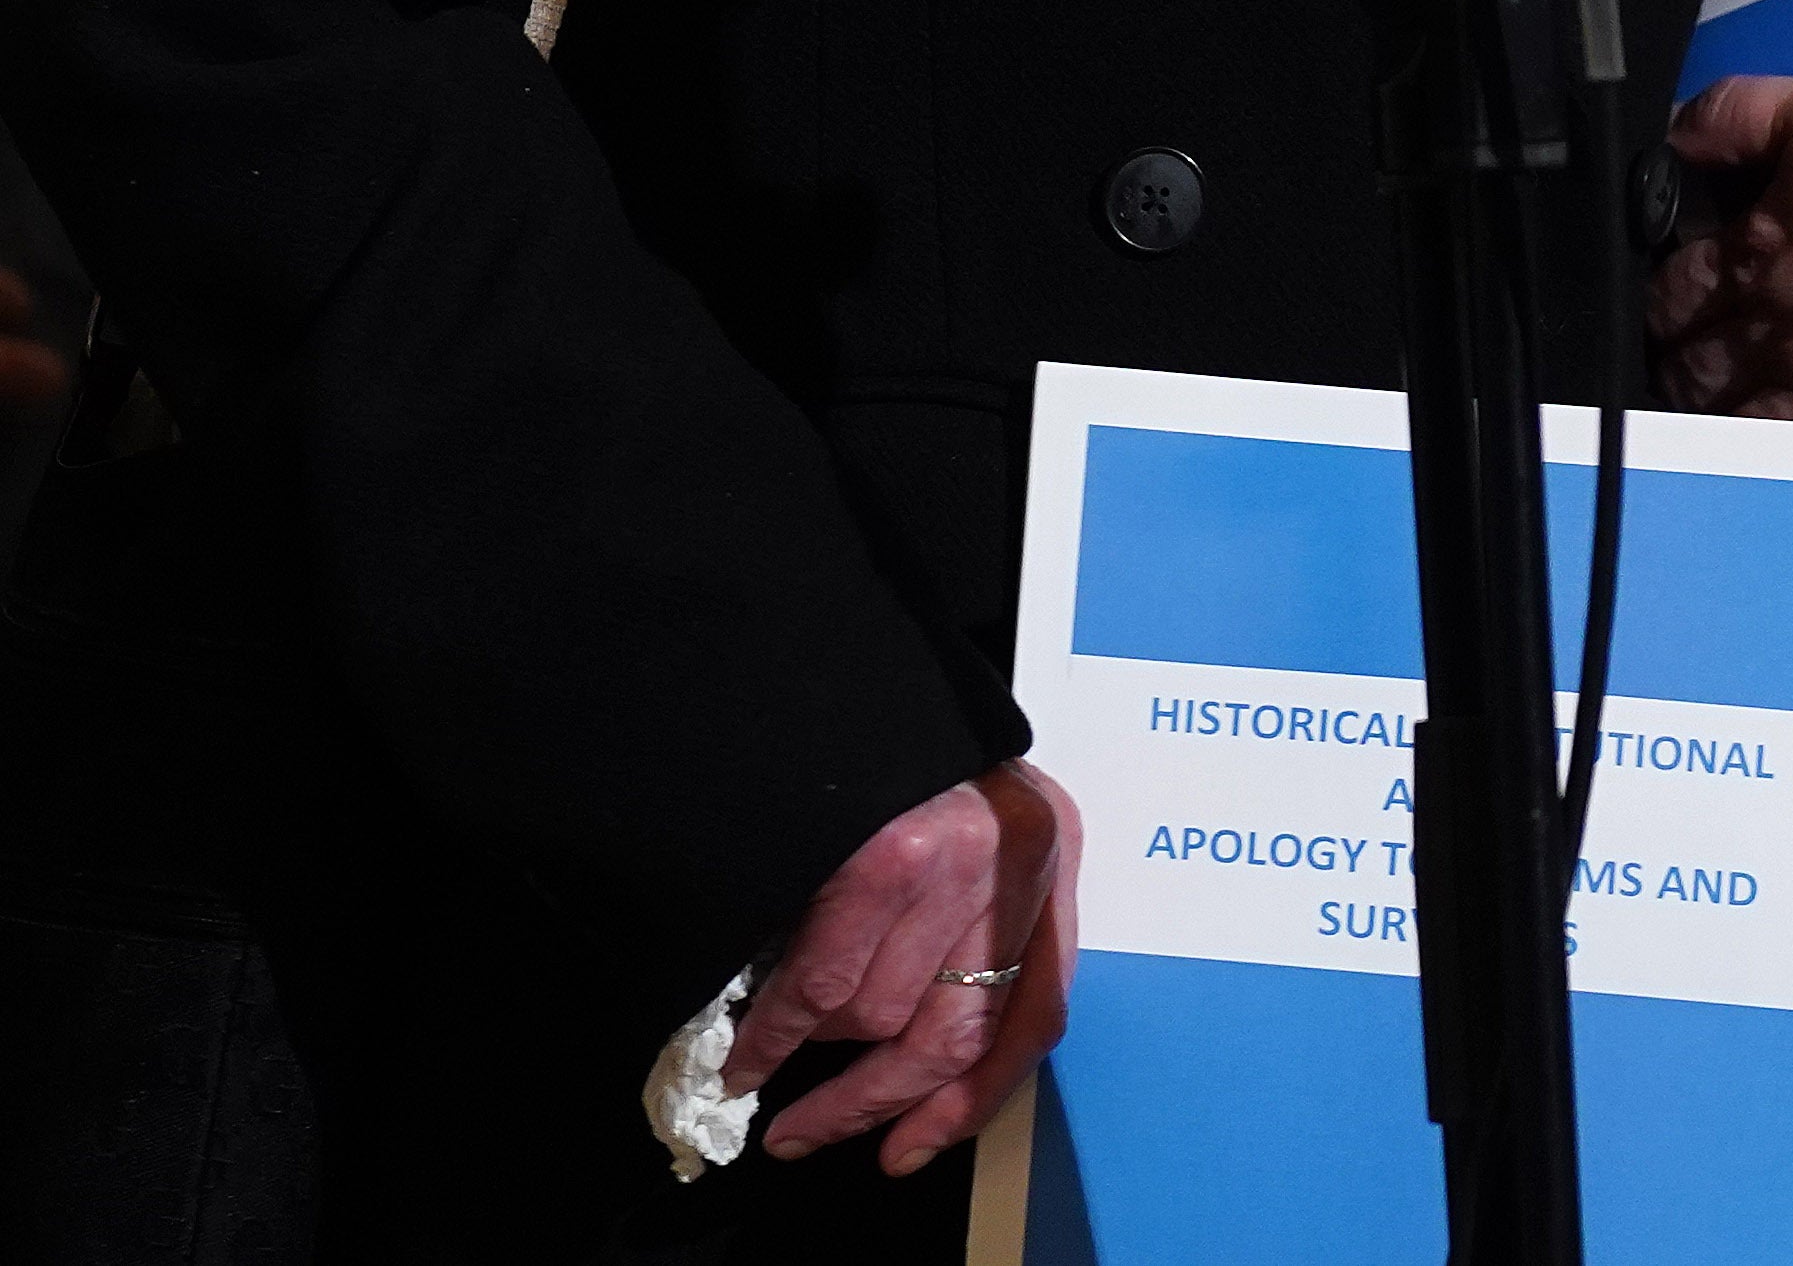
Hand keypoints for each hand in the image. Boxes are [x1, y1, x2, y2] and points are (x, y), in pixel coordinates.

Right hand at [726, 762, 1078, 1171]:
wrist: (836, 646)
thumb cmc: (896, 739)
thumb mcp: (968, 815)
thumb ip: (961, 912)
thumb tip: (892, 1045)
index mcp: (1048, 850)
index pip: (1037, 1012)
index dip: (972, 1098)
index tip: (912, 1147)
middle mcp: (1015, 862)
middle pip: (956, 1034)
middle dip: (874, 1102)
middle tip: (808, 1136)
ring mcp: (955, 862)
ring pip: (880, 1016)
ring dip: (815, 1057)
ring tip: (766, 1073)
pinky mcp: (886, 859)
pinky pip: (823, 986)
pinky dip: (776, 1034)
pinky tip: (745, 1056)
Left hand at [1648, 72, 1792, 445]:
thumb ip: (1732, 116)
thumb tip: (1668, 143)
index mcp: (1752, 253)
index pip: (1664, 299)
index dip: (1663, 299)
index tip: (1677, 300)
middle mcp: (1772, 334)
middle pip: (1686, 373)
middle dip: (1681, 363)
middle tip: (1696, 358)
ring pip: (1727, 432)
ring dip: (1716, 422)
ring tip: (1727, 414)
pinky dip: (1774, 469)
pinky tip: (1770, 464)